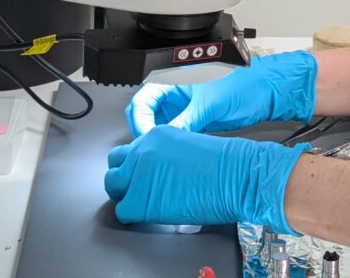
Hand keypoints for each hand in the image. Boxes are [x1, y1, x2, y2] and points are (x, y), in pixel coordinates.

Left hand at [104, 126, 308, 232]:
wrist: (237, 175)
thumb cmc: (224, 163)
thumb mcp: (188, 145)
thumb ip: (166, 153)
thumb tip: (159, 169)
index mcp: (155, 134)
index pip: (129, 149)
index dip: (136, 164)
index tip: (145, 174)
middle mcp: (141, 150)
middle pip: (114, 164)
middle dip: (123, 176)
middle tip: (138, 188)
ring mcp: (138, 174)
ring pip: (112, 185)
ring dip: (125, 194)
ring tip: (143, 201)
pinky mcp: (139, 199)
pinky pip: (123, 211)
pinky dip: (133, 215)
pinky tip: (151, 214)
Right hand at [126, 50, 317, 136]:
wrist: (266, 91)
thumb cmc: (243, 85)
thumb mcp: (209, 105)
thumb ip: (185, 121)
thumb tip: (164, 140)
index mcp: (174, 79)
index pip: (142, 101)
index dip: (139, 120)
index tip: (145, 139)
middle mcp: (175, 92)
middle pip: (146, 114)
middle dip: (145, 132)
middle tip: (151, 149)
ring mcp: (184, 106)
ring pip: (159, 125)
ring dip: (158, 139)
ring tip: (162, 154)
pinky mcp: (194, 119)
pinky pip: (175, 132)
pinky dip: (172, 142)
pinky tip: (175, 153)